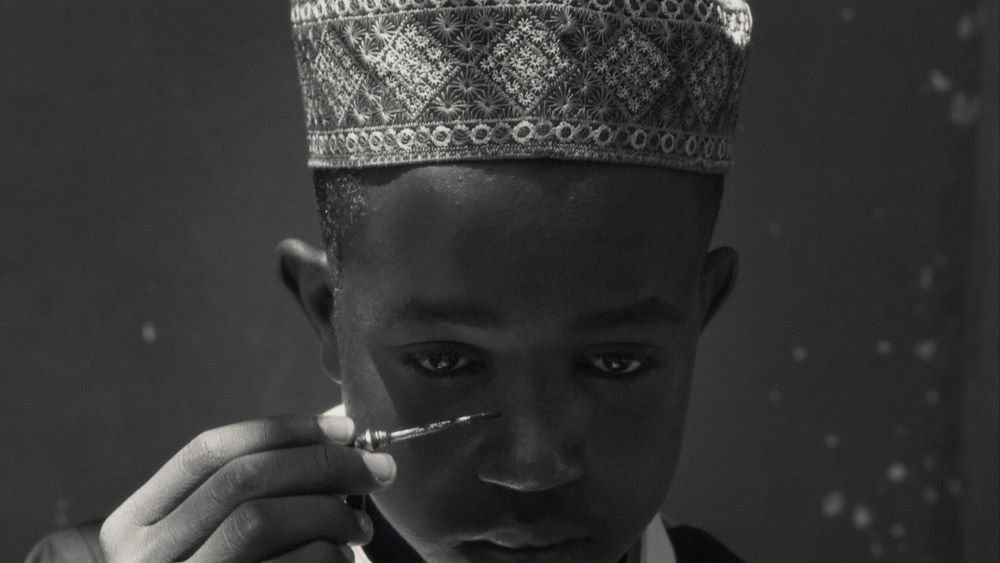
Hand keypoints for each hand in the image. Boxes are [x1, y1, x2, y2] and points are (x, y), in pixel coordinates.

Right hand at [99, 415, 395, 561]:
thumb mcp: (201, 542)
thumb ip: (245, 498)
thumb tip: (334, 444)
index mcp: (133, 525)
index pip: (209, 452)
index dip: (281, 431)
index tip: (343, 429)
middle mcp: (147, 557)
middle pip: (242, 479)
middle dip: (321, 463)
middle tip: (377, 470)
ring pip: (261, 519)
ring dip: (328, 512)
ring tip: (359, 527)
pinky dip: (327, 555)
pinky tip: (341, 559)